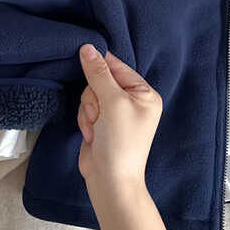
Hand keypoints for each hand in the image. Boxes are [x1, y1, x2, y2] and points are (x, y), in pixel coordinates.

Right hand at [76, 44, 162, 190]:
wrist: (110, 182)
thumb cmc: (120, 142)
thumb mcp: (112, 102)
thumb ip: (98, 73)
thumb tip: (87, 47)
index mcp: (144, 93)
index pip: (118, 66)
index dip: (100, 66)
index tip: (85, 62)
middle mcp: (131, 101)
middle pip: (100, 80)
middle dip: (94, 97)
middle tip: (99, 114)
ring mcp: (115, 113)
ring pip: (89, 94)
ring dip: (88, 110)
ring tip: (96, 128)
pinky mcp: (101, 123)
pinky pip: (85, 108)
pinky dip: (85, 120)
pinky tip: (91, 135)